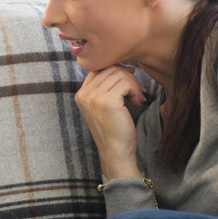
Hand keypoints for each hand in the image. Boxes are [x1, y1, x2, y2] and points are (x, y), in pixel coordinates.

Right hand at [75, 64, 145, 179]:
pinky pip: (126, 83)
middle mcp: (84, 94)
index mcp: (81, 94)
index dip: (116, 71)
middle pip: (110, 68)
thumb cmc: (114, 131)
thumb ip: (107, 87)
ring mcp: (94, 97)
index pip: (99, 68)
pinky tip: (136, 103)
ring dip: (133, 85)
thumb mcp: (105, 106)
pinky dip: (135, 90)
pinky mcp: (108, 101)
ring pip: (119, 74)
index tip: (128, 82)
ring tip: (136, 99)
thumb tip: (125, 66)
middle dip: (128, 77)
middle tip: (136, 92)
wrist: (116, 153)